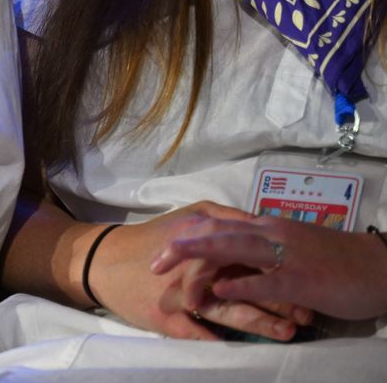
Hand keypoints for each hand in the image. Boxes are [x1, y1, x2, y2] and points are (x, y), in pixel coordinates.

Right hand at [87, 202, 309, 340]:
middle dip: (278, 299)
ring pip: (226, 309)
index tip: (309, 281)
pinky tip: (241, 351)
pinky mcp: (166, 315)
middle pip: (243, 282)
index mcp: (201, 235)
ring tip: (288, 333)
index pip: (248, 251)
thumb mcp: (187, 217)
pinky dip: (218, 341)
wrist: (100, 260)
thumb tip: (261, 223)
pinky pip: (196, 332)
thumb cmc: (150, 239)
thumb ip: (223, 218)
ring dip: (259, 322)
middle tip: (308, 313)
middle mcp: (194, 262)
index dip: (280, 267)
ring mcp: (180, 292)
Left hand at [153, 214, 386, 322]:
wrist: (378, 267)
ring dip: (199, 259)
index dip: (188, 236)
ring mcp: (284, 254)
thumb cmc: (334, 261)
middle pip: (216, 233)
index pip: (218, 225)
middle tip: (153, 261)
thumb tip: (231, 265)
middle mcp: (270, 233)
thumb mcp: (289, 251)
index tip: (162, 248)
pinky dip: (240, 285)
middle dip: (181, 246)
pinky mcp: (301, 278)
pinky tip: (220, 291)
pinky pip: (265, 281)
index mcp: (266, 227)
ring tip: (171, 266)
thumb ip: (260, 254)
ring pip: (232, 249)